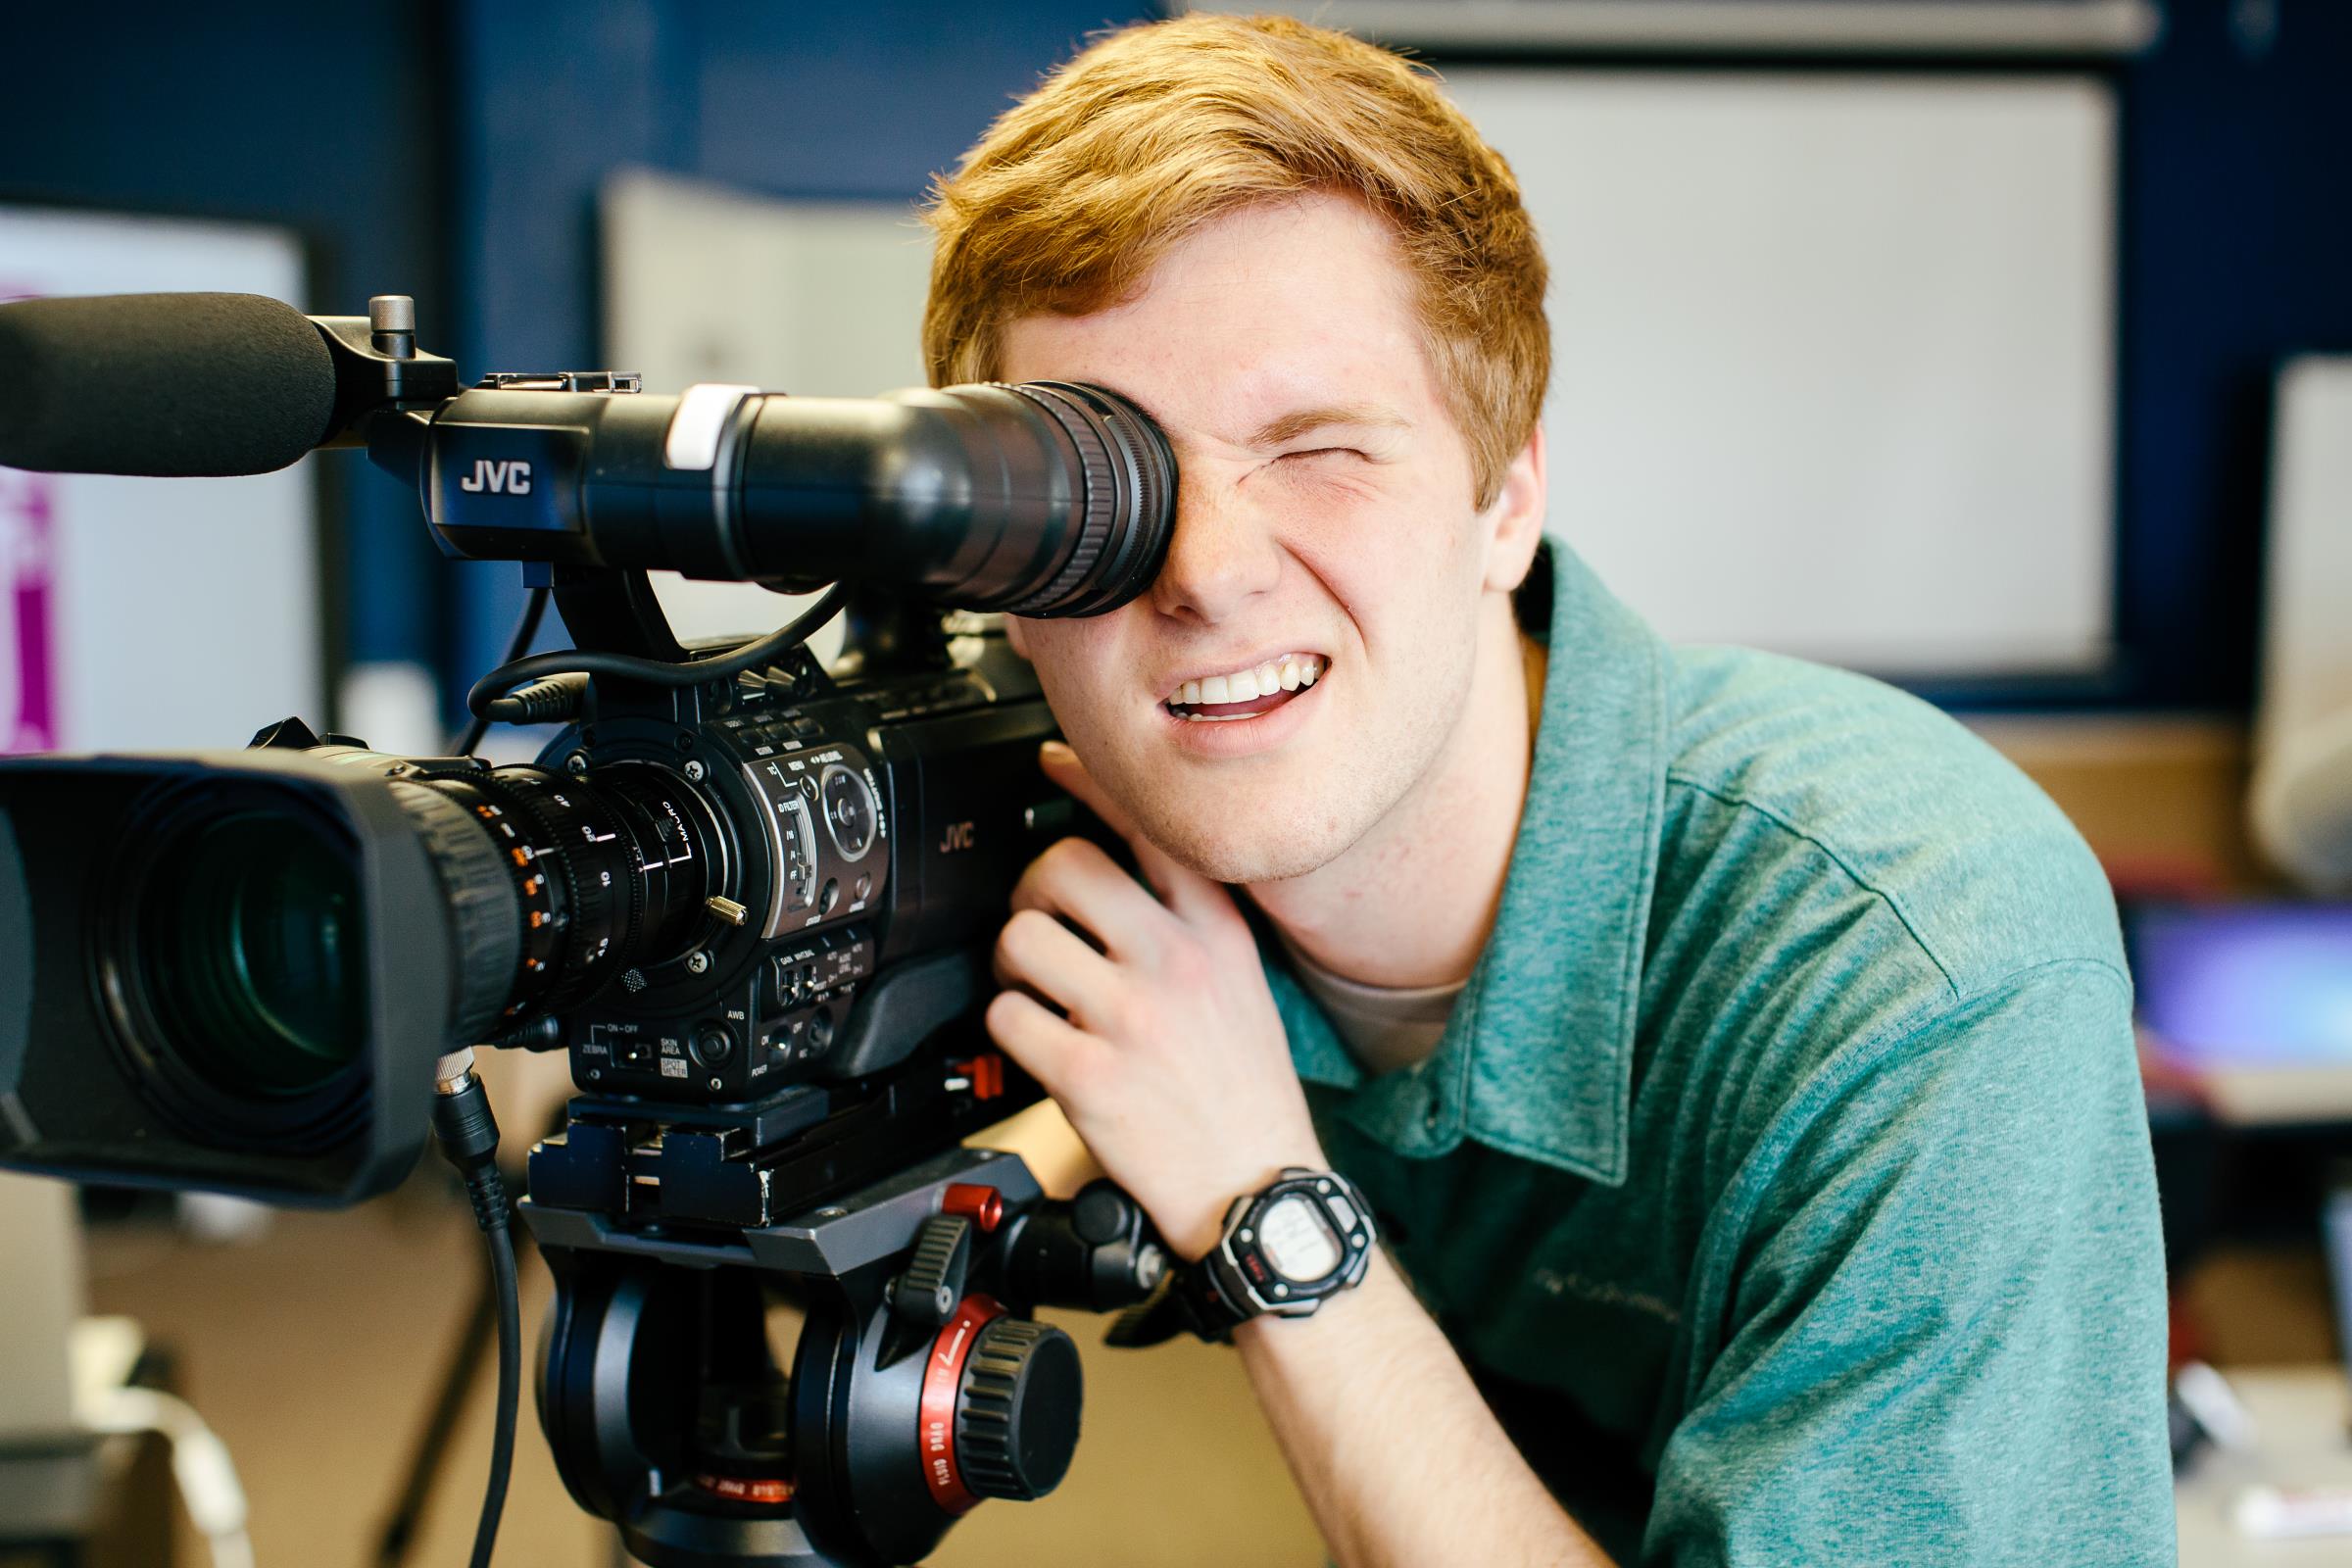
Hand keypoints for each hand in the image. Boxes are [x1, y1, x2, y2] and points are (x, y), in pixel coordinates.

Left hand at [986, 740, 1327, 1260]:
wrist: (1257, 1190)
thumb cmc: (1244, 1089)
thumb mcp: (1242, 982)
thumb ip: (1188, 922)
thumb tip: (1113, 865)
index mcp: (1218, 931)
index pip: (1150, 825)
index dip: (1090, 781)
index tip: (1054, 763)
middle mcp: (1176, 961)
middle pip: (1064, 865)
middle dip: (1033, 889)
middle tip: (1040, 922)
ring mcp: (1130, 1015)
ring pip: (1021, 936)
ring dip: (1012, 962)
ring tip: (1034, 988)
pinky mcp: (1088, 1073)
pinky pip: (1007, 1016)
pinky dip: (1008, 1028)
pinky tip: (1038, 1043)